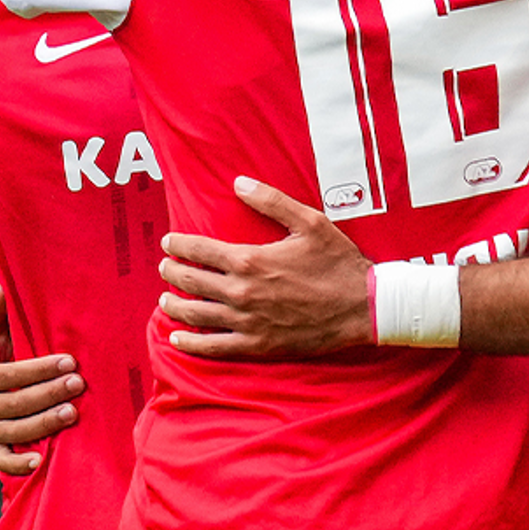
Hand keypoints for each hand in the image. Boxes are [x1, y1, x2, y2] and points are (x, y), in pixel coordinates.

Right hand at [0, 286, 82, 474]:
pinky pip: (3, 461)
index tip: (68, 361)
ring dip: (44, 423)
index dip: (37, 369)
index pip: (6, 375)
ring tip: (72, 412)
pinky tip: (42, 460)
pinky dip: (19, 464)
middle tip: (78, 384)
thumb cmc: (2, 356)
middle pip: (14, 404)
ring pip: (14, 431)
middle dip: (48, 393)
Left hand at [157, 177, 372, 357]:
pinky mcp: (257, 345)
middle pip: (191, 282)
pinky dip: (191, 343)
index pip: (199, 250)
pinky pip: (214, 347)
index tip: (168, 242)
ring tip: (165, 300)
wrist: (363, 307)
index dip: (178, 245)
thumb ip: (271, 201)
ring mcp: (247, 322)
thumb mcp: (309, 222)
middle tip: (164, 267)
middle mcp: (242, 292)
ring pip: (196, 315)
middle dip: (171, 272)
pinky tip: (177, 339)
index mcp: (250, 260)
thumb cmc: (337, 262)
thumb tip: (239, 182)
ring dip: (175, 306)